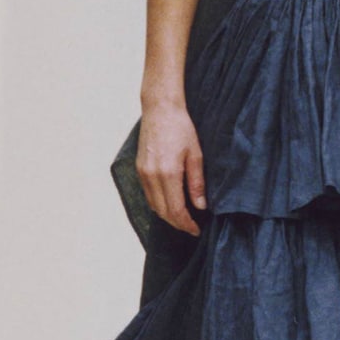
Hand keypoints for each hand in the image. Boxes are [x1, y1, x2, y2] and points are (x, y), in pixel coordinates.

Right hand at [137, 101, 206, 236]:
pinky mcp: (139, 169)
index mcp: (168, 173)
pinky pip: (148, 195)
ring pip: (153, 205)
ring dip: (167, 216)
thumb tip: (200, 206)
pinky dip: (159, 204)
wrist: (160, 109)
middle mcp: (151, 176)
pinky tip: (170, 203)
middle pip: (163, 212)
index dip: (186, 224)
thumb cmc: (181, 128)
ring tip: (183, 218)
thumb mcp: (196, 155)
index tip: (196, 230)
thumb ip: (197, 183)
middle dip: (178, 223)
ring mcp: (142, 173)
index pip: (176, 210)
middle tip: (192, 227)